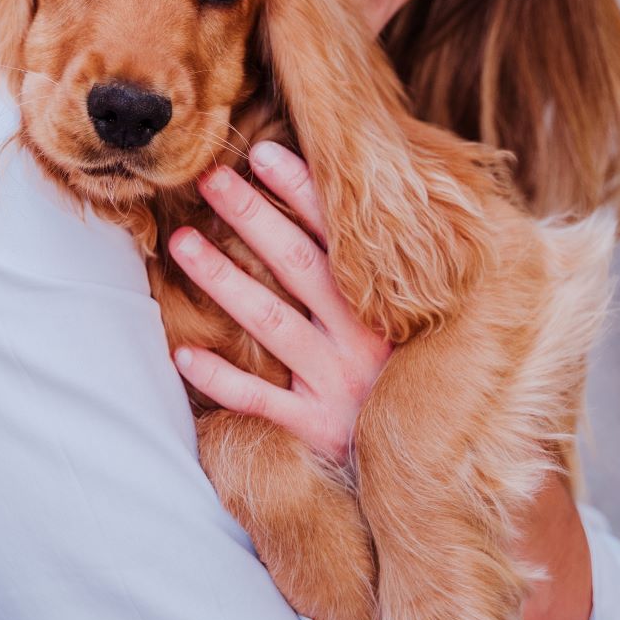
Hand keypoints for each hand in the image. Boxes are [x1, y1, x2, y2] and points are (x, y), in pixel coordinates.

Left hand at [167, 141, 391, 463]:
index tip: (262, 152)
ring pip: (272, 323)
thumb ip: (387, 274)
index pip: (339, 235)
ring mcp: (340, 386)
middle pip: (299, 266)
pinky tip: (184, 353)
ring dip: (224, 280)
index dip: (302, 190)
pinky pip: (263, 401)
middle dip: (253, 216)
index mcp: (388, 305)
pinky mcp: (318, 429)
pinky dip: (222, 379)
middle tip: (211, 178)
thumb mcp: (416, 324)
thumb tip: (361, 205)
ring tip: (182, 243)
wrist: (437, 466)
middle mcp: (364, 339)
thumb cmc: (415, 382)